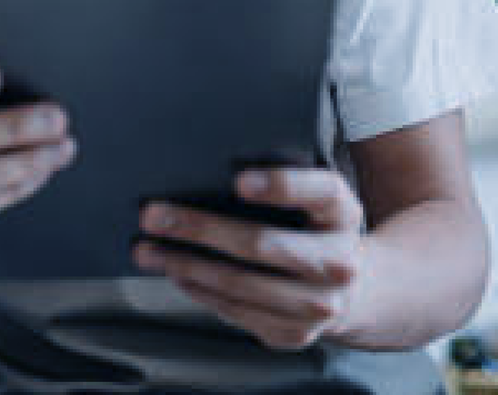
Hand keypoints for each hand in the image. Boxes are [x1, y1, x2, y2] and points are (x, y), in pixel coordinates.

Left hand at [133, 167, 364, 350]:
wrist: (351, 285)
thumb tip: (200, 163)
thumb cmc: (309, 221)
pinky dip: (199, 290)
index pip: (318, 191)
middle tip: (151, 215)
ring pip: (241, 283)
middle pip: (263, 244)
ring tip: (147, 249)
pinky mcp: (296, 333)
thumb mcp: (308, 191)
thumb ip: (273, 175)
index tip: (238, 181)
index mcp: (341, 211)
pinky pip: (237, 311)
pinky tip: (175, 272)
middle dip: (199, 228)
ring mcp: (319, 304)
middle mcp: (339, 261)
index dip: (281, 186)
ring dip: (185, 264)